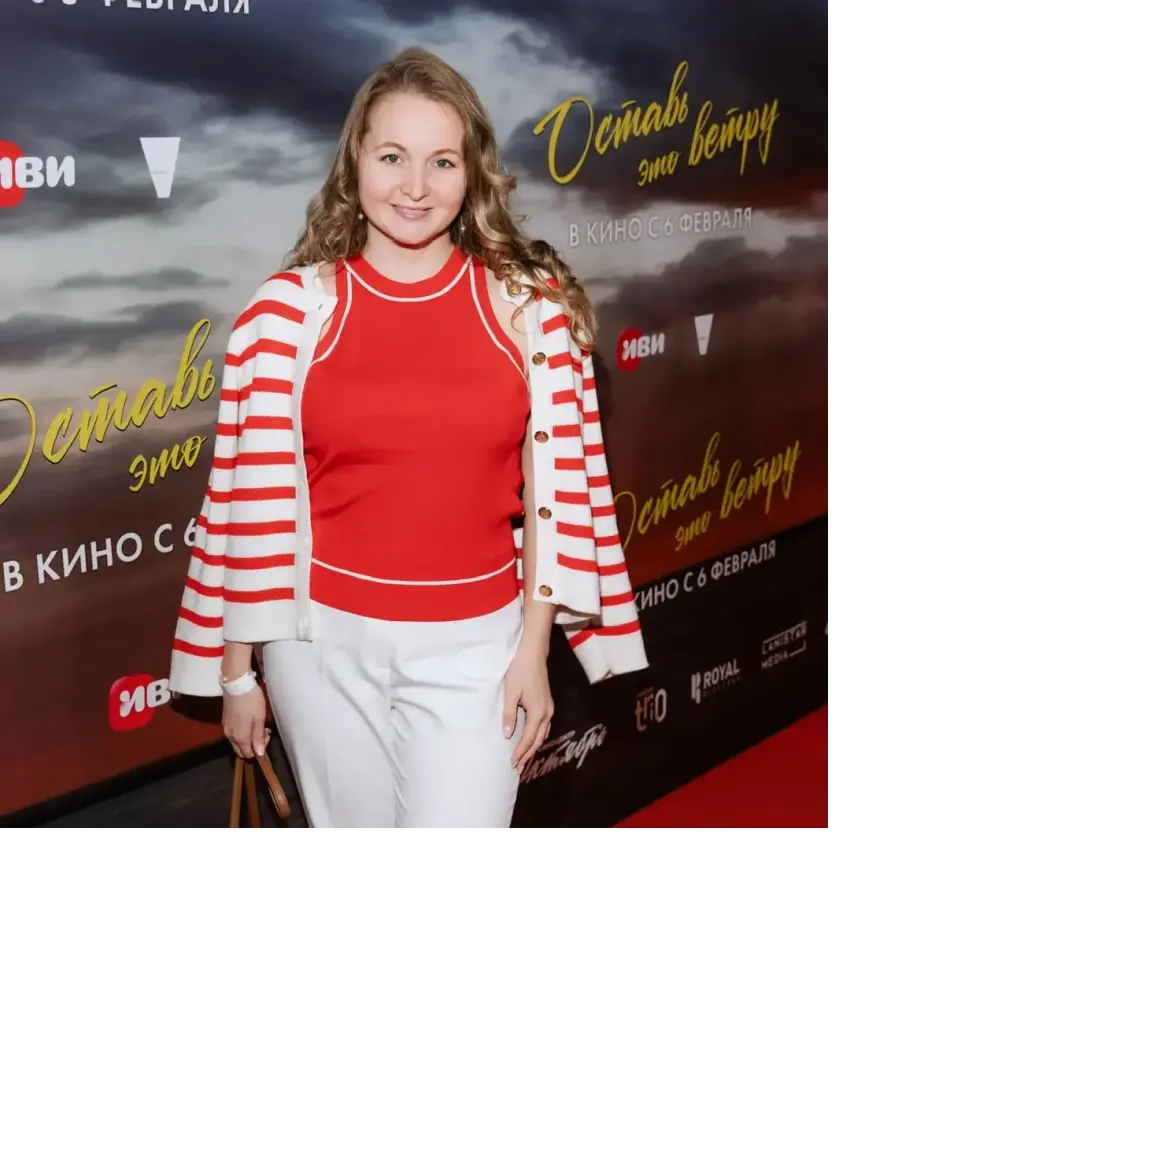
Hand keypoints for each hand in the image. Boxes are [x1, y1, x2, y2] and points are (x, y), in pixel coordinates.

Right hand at [222, 684, 269, 760]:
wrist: (237, 684)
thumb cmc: (252, 701)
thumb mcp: (259, 719)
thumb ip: (258, 738)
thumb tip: (259, 754)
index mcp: (240, 737)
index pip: (248, 754)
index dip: (259, 750)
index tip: (266, 736)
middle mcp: (230, 736)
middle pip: (241, 750)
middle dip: (253, 746)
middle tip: (264, 732)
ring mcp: (226, 729)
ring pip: (237, 742)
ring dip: (248, 739)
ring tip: (259, 726)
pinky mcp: (225, 722)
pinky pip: (234, 734)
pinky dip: (242, 733)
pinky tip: (250, 722)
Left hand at [502, 650, 553, 771]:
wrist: (532, 654)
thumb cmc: (519, 672)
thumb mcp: (510, 694)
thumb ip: (509, 715)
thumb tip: (508, 735)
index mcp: (538, 713)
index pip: (528, 738)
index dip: (520, 752)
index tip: (513, 764)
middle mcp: (547, 713)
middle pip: (538, 740)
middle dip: (528, 754)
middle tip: (518, 768)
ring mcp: (549, 708)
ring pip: (543, 734)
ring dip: (533, 747)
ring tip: (524, 759)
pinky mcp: (547, 704)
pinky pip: (544, 727)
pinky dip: (537, 737)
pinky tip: (531, 740)